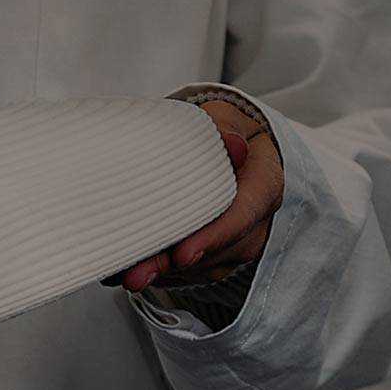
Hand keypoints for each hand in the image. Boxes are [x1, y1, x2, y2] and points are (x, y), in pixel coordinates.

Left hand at [103, 98, 284, 292]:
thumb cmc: (223, 132)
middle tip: (139, 272)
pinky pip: (191, 272)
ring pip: (202, 267)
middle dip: (177, 264)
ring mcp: (235, 241)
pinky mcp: (215, 253)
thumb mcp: (227, 116)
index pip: (243, 215)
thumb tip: (233, 144)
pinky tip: (131, 269)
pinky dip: (161, 273)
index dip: (213, 237)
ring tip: (126, 273)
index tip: (183, 252)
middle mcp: (254, 220)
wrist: (225, 145)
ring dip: (163, 273)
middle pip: (219, 251)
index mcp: (264, 184)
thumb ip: (226, 127)